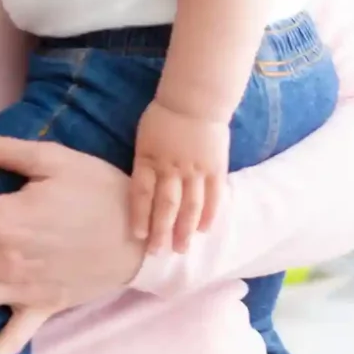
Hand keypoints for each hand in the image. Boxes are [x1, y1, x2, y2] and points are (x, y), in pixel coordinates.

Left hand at [132, 100, 228, 252]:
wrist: (195, 100)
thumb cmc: (163, 119)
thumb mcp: (144, 140)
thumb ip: (144, 165)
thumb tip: (140, 193)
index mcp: (149, 159)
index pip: (142, 192)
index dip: (140, 216)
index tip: (138, 236)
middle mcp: (172, 167)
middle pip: (166, 204)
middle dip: (161, 231)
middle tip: (157, 253)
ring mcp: (195, 169)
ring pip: (190, 205)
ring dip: (184, 230)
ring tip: (181, 249)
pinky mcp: (215, 168)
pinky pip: (213, 195)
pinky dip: (209, 214)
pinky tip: (204, 230)